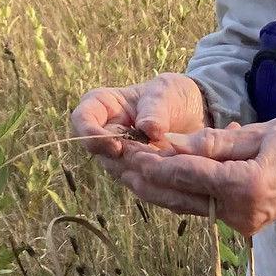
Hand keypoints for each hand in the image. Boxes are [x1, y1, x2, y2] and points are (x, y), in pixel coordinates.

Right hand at [69, 72, 207, 176]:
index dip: (92, 135)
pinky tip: (173, 173)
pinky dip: (154, 180)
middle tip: (153, 156)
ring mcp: (119, 156)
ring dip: (142, 170)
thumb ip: (155, 108)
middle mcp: (106, 134)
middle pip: (100, 153)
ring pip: (120, 171)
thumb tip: (148, 129)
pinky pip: (138, 183)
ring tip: (169, 161)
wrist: (193, 113)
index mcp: (103, 106)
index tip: (116, 145)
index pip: (82, 120)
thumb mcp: (165, 92)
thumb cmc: (172, 95)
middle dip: (125, 158)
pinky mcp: (136, 173)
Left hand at [106, 109, 275, 234]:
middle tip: (115, 157)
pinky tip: (154, 179)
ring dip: (154, 187)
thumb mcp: (263, 131)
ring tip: (123, 169)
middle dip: (145, 175)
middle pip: (180, 195)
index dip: (154, 160)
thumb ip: (217, 142)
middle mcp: (241, 211)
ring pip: (185, 205)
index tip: (127, 148)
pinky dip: (176, 192)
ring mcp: (241, 221)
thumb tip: (174, 143)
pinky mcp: (242, 221)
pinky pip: (200, 206)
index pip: (187, 173)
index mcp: (247, 185)